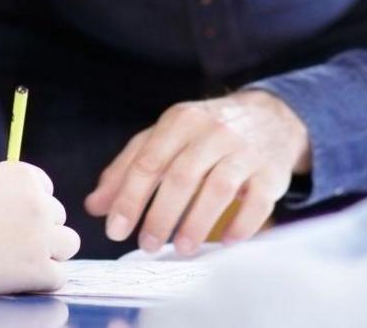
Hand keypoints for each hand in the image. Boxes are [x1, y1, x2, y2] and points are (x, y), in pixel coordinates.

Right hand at [0, 157, 81, 295]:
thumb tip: (0, 178)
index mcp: (24, 178)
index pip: (46, 188)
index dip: (29, 201)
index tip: (13, 214)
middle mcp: (40, 206)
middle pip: (57, 216)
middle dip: (40, 225)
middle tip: (14, 238)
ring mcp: (41, 240)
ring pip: (68, 244)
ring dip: (52, 249)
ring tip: (27, 257)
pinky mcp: (37, 272)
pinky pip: (59, 276)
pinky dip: (44, 278)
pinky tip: (25, 277)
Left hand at [84, 90, 309, 255]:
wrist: (271, 117)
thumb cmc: (206, 132)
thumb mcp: (166, 137)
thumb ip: (129, 167)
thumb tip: (95, 206)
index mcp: (180, 121)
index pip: (148, 162)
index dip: (129, 199)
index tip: (115, 231)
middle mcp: (213, 131)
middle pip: (181, 177)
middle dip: (160, 216)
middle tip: (147, 246)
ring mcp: (245, 151)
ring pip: (218, 189)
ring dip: (197, 223)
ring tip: (181, 249)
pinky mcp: (271, 172)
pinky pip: (256, 202)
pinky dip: (240, 225)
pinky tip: (224, 243)